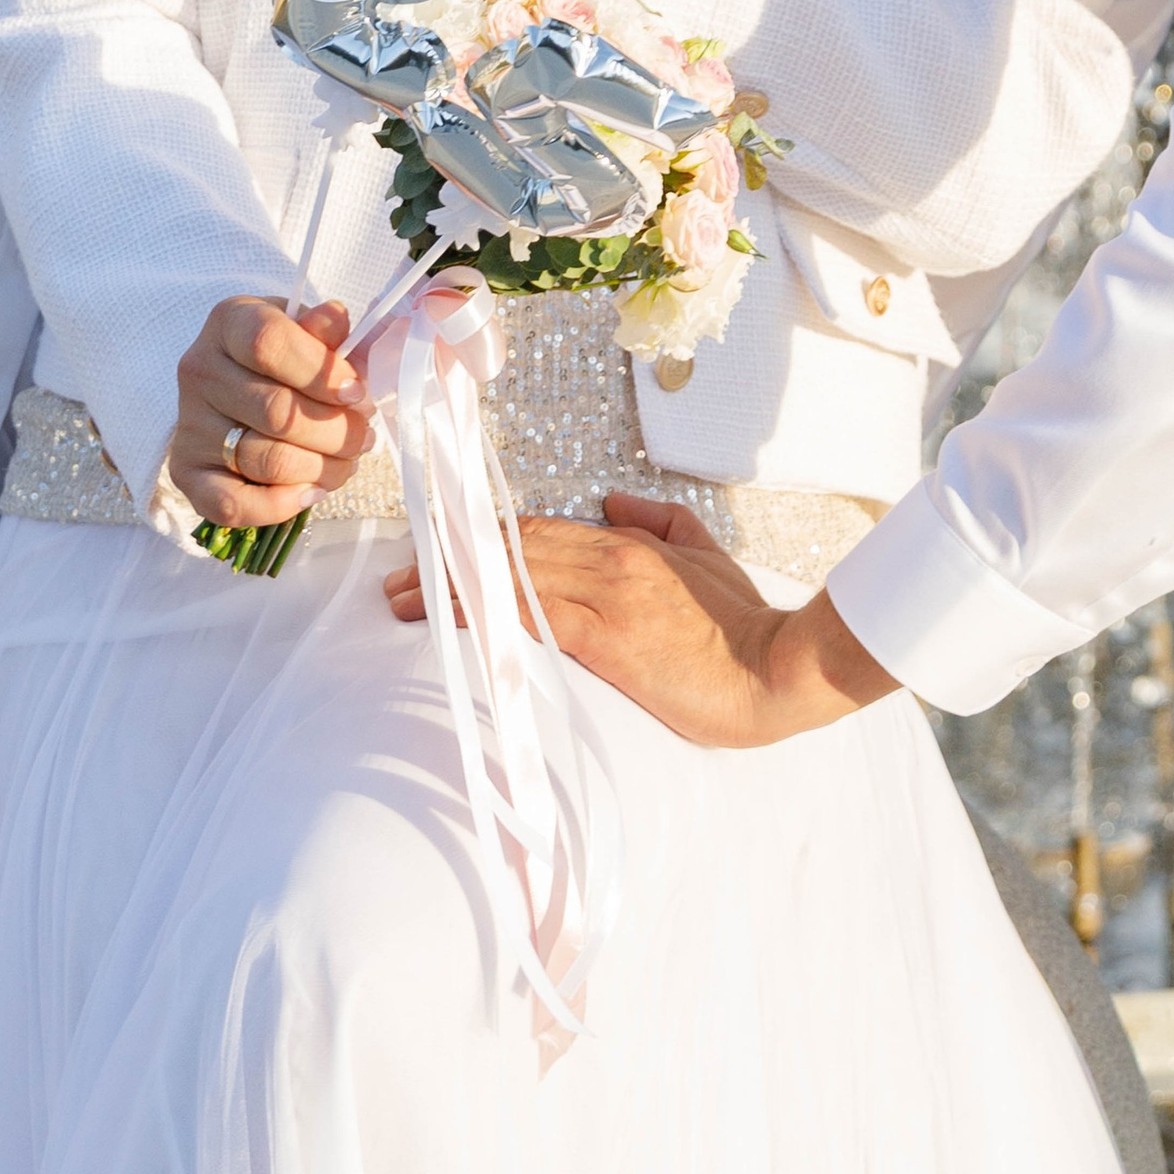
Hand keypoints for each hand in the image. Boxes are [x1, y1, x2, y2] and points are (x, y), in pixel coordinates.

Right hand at [171, 297, 372, 527]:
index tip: (358, 393)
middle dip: (338, 432)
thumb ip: (327, 330)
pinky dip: (281, 505)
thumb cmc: (285, 358)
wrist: (237, 388)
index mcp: (228, 323)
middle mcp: (200, 371)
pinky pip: (232, 504)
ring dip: (323, 469)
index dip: (321, 372)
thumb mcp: (307, 331)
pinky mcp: (187, 472)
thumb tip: (336, 319)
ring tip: (347, 462)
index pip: (268, 342)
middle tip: (365, 437)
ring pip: (267, 460)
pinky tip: (312, 491)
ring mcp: (190, 424)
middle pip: (276, 411)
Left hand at [386, 494, 894, 746]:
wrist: (775, 672)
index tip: (441, 553)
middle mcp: (610, 559)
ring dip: (449, 589)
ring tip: (401, 602)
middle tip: (399, 580)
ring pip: (511, 577)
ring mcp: (607, 595)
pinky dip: (484, 613)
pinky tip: (447, 620)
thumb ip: (659, 520)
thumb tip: (611, 501)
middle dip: (449, 563)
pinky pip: (530, 617)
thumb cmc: (743, 624)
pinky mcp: (606, 638)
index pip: (538, 530)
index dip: (483, 541)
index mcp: (630, 543)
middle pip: (511, 548)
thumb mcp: (706, 553)